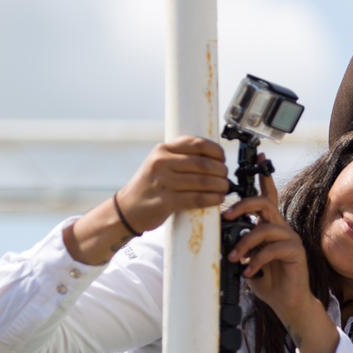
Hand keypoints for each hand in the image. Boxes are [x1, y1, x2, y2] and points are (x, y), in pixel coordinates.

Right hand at [63, 137, 228, 265]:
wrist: (127, 209)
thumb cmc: (149, 186)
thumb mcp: (159, 164)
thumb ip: (180, 157)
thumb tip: (212, 156)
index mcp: (162, 150)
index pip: (196, 143)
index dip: (215, 150)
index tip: (222, 158)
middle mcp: (161, 163)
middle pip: (203, 163)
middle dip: (221, 171)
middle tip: (226, 177)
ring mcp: (163, 182)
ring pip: (202, 181)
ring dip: (220, 186)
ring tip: (225, 188)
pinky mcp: (165, 201)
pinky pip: (196, 198)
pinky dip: (211, 199)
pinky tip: (218, 199)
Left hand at [222, 156, 312, 324]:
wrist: (287, 303)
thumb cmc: (266, 280)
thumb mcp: (247, 258)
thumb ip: (239, 244)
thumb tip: (220, 235)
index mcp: (270, 225)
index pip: (267, 196)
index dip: (263, 177)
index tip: (258, 159)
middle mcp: (281, 228)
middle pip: (264, 204)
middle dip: (243, 205)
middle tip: (226, 216)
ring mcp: (290, 239)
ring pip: (266, 228)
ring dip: (245, 243)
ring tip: (235, 259)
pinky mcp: (296, 253)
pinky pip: (273, 249)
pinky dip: (257, 261)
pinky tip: (249, 272)